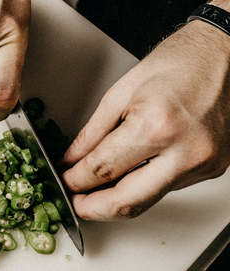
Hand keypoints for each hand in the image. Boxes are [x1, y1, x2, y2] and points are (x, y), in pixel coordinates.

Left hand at [59, 20, 229, 220]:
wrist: (226, 54)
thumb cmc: (179, 62)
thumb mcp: (121, 92)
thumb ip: (92, 133)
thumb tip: (72, 160)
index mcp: (157, 125)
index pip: (102, 169)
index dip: (75, 181)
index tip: (65, 181)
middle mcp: (185, 151)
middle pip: (127, 202)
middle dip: (92, 209)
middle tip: (75, 202)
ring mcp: (202, 164)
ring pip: (147, 201)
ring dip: (115, 201)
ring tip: (94, 192)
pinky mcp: (211, 169)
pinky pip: (165, 189)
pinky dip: (140, 187)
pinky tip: (126, 178)